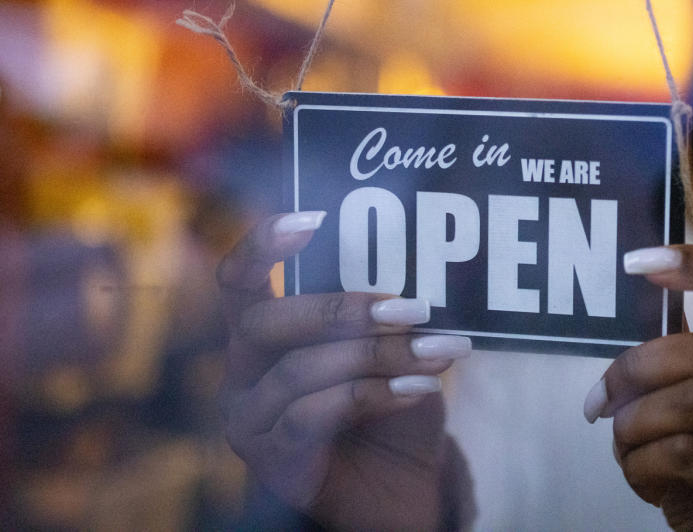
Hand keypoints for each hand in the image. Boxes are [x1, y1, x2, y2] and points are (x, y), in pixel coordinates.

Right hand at [218, 211, 472, 528]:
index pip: (237, 279)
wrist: (404, 487)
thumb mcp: (394, 347)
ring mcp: (248, 420)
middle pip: (264, 321)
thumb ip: (387, 309)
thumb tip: (424, 256)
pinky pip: (311, 417)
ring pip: (298, 371)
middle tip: (415, 309)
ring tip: (440, 353)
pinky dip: (373, 396)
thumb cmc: (395, 405)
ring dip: (378, 357)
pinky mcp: (269, 462)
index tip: (312, 219)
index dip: (261, 244)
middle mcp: (242, 373)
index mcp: (262, 333)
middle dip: (343, 310)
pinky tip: (420, 390)